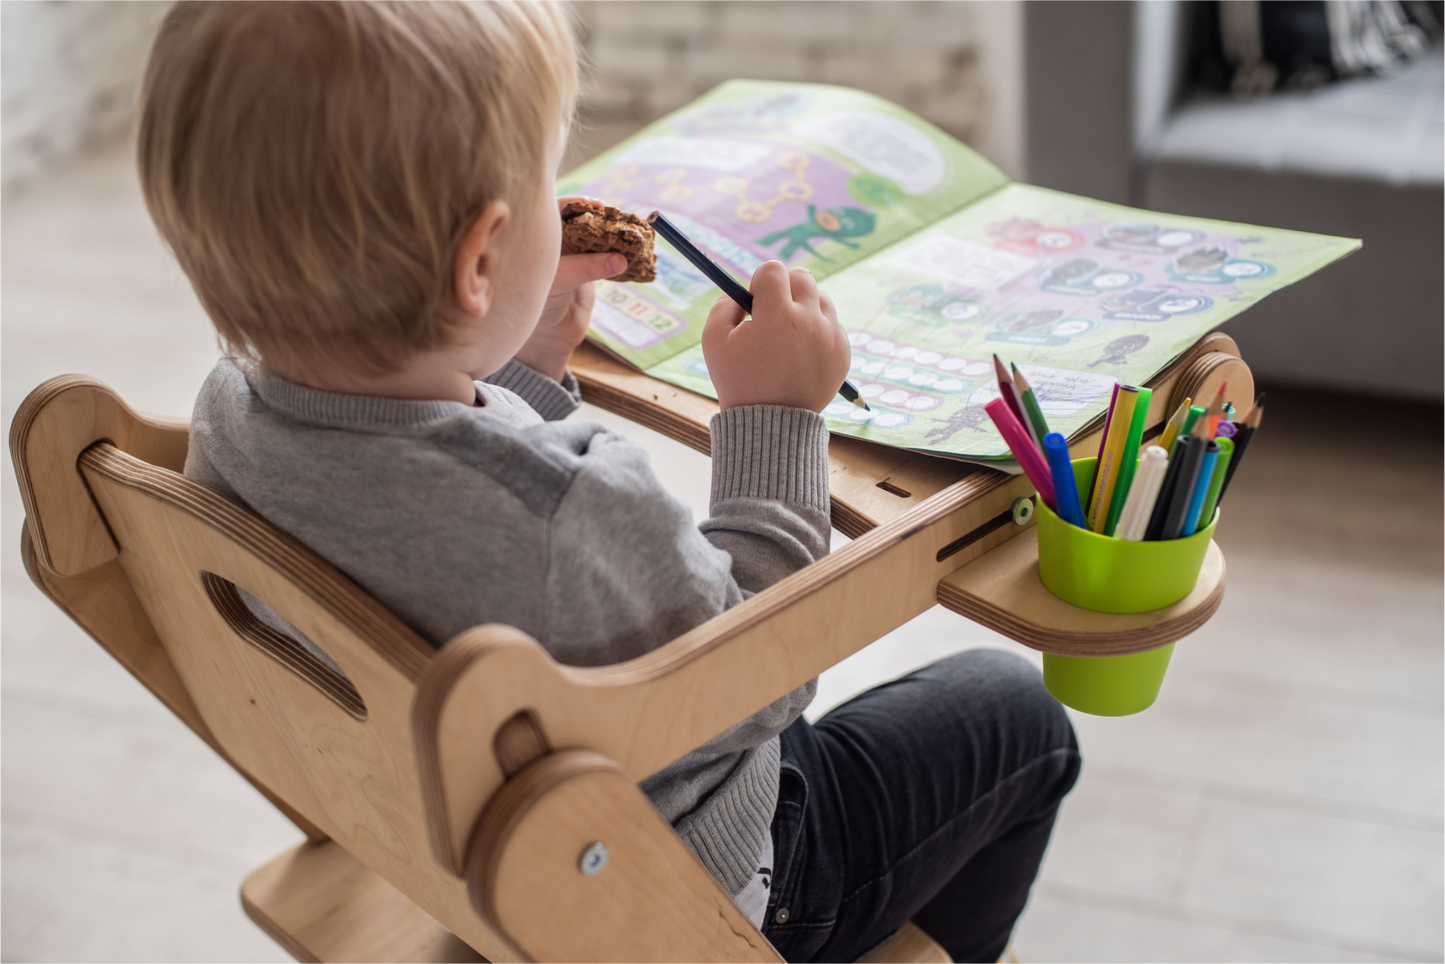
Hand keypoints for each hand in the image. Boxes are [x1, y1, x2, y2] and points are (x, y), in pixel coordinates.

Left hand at [514, 197, 625, 381]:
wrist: (550, 335)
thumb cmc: (541, 305)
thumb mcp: (560, 281)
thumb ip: (586, 268)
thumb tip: (620, 258)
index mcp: (542, 238)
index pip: (558, 210)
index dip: (578, 204)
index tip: (597, 205)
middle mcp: (559, 242)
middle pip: (584, 220)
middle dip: (603, 218)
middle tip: (620, 218)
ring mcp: (577, 254)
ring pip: (599, 237)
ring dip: (616, 236)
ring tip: (633, 234)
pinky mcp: (592, 268)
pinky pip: (609, 255)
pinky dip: (622, 253)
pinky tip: (635, 252)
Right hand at [701, 261, 850, 411]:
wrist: (771, 424)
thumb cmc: (739, 381)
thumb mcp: (714, 341)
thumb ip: (724, 305)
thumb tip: (742, 290)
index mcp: (777, 315)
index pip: (773, 270)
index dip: (760, 281)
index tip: (756, 301)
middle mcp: (810, 321)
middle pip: (802, 277)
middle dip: (785, 288)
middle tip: (772, 313)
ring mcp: (831, 336)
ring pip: (820, 298)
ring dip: (803, 307)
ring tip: (787, 335)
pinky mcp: (843, 352)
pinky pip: (832, 324)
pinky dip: (817, 331)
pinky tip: (800, 353)